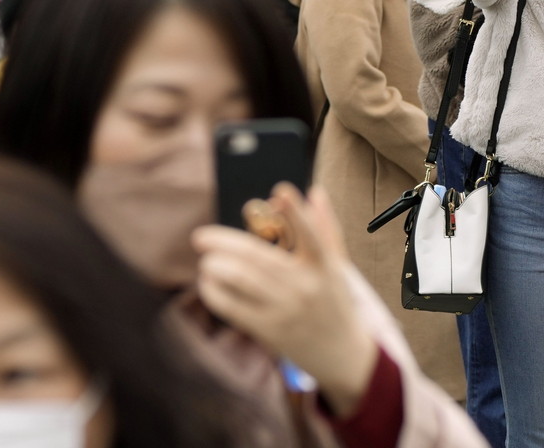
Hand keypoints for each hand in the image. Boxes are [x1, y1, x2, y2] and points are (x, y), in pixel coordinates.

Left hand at [194, 184, 376, 417]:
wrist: (343, 355)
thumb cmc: (336, 302)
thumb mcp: (338, 265)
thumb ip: (325, 228)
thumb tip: (314, 191)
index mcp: (325, 266)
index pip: (312, 235)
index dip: (297, 212)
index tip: (280, 190)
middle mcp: (306, 286)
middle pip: (259, 256)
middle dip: (224, 242)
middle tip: (200, 236)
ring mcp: (287, 309)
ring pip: (242, 279)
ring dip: (216, 266)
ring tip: (207, 260)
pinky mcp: (270, 330)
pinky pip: (234, 307)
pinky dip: (216, 292)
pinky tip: (209, 283)